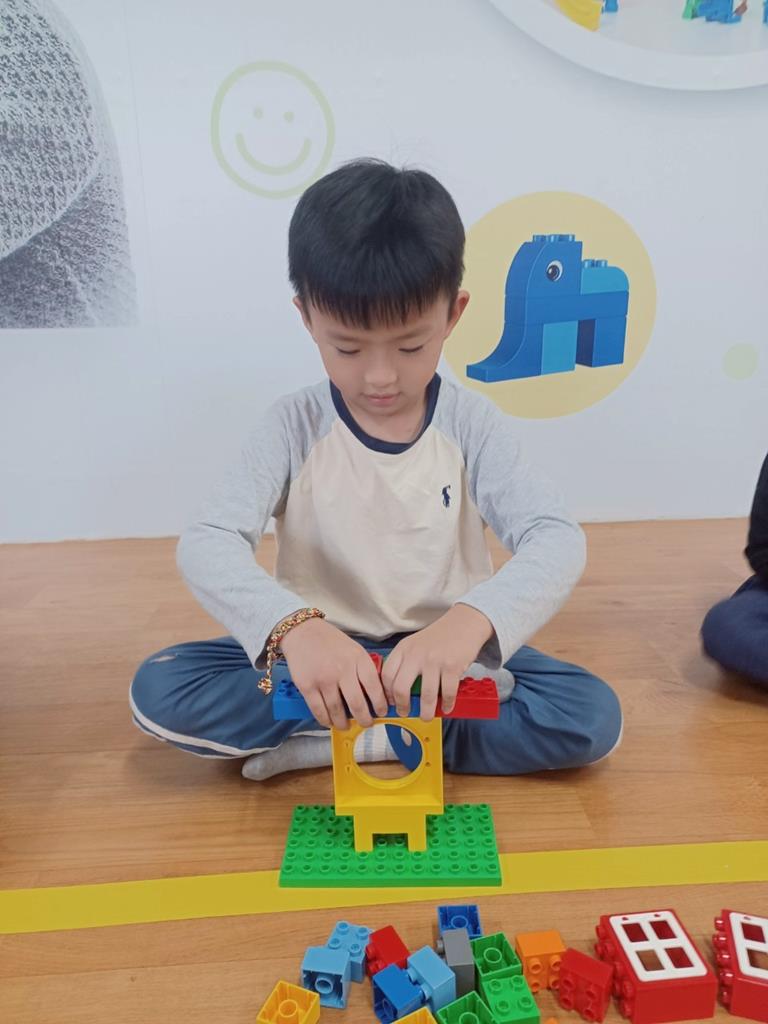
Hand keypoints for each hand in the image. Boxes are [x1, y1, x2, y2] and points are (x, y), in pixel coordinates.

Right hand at [279, 617, 387, 729]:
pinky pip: (319, 710)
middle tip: (366, 724)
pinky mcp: (307, 686)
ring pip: (337, 711)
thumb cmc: (330, 642)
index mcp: (358, 659)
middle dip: (364, 719)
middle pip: (357, 704)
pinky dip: (325, 720)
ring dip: (343, 723)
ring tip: (345, 725)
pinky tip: (329, 722)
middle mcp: (342, 669)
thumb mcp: (354, 650)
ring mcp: (324, 679)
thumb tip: (374, 695)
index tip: (381, 712)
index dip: (380, 704)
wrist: (302, 632)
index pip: (375, 687)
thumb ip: (364, 669)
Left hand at [381, 604, 493, 720]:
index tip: (390, 703)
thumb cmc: (439, 637)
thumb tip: (399, 692)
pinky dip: (447, 704)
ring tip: (426, 716)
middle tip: (405, 713)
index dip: (386, 693)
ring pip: (426, 695)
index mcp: (404, 649)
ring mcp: (434, 661)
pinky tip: (446, 708)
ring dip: (426, 712)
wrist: (464, 622)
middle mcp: (416, 654)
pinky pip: (447, 693)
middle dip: (402, 706)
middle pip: (400, 688)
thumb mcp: (415, 644)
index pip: (387, 674)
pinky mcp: (452, 667)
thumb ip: (406, 662)